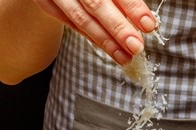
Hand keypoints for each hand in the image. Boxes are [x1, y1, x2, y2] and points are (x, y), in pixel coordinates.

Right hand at [32, 0, 156, 64]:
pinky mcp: (46, 3)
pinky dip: (92, 38)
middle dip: (118, 28)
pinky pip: (72, 24)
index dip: (133, 6)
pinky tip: (109, 49)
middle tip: (136, 47)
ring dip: (106, 41)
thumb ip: (124, 0)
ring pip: (82, 18)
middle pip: (96, 3)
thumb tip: (145, 21)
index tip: (149, 25)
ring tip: (125, 57)